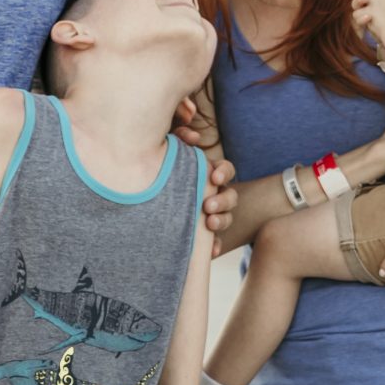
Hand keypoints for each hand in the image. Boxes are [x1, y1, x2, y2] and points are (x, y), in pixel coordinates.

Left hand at [173, 101, 236, 254]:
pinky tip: (210, 251)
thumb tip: (188, 134)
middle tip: (208, 204)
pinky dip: (213, 246)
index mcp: (208, 175)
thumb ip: (179, 141)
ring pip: (226, 218)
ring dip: (221, 220)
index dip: (223, 172)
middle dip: (222, 199)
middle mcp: (214, 194)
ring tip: (209, 222)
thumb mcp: (173, 159)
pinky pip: (215, 243)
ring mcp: (212, 215)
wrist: (154, 201)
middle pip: (230, 195)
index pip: (225, 170)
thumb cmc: (164, 174)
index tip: (214, 177)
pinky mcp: (205, 236)